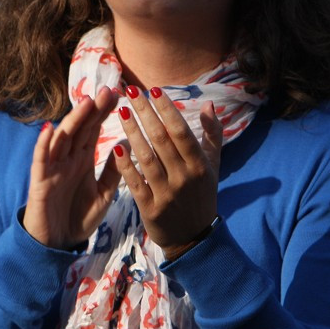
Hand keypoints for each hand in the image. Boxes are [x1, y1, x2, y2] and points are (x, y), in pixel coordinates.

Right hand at [23, 87, 118, 249]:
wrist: (57, 245)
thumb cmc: (78, 219)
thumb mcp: (103, 195)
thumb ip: (114, 172)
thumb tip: (127, 144)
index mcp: (83, 160)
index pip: (93, 130)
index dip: (103, 112)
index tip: (118, 95)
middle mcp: (67, 159)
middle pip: (79, 129)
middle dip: (92, 110)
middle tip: (108, 90)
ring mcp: (53, 168)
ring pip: (62, 138)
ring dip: (72, 120)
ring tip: (85, 103)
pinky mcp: (40, 181)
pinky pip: (41, 160)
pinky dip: (44, 144)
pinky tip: (50, 129)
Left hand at [111, 88, 221, 259]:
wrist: (193, 238)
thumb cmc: (202, 195)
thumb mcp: (213, 166)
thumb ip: (212, 135)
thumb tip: (209, 104)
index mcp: (200, 166)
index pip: (181, 132)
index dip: (167, 110)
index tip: (153, 89)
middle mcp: (184, 178)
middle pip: (161, 140)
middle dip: (145, 113)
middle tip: (130, 91)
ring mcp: (167, 194)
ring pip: (146, 157)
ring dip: (132, 132)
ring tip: (121, 111)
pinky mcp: (150, 209)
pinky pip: (135, 182)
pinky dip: (126, 165)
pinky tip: (116, 147)